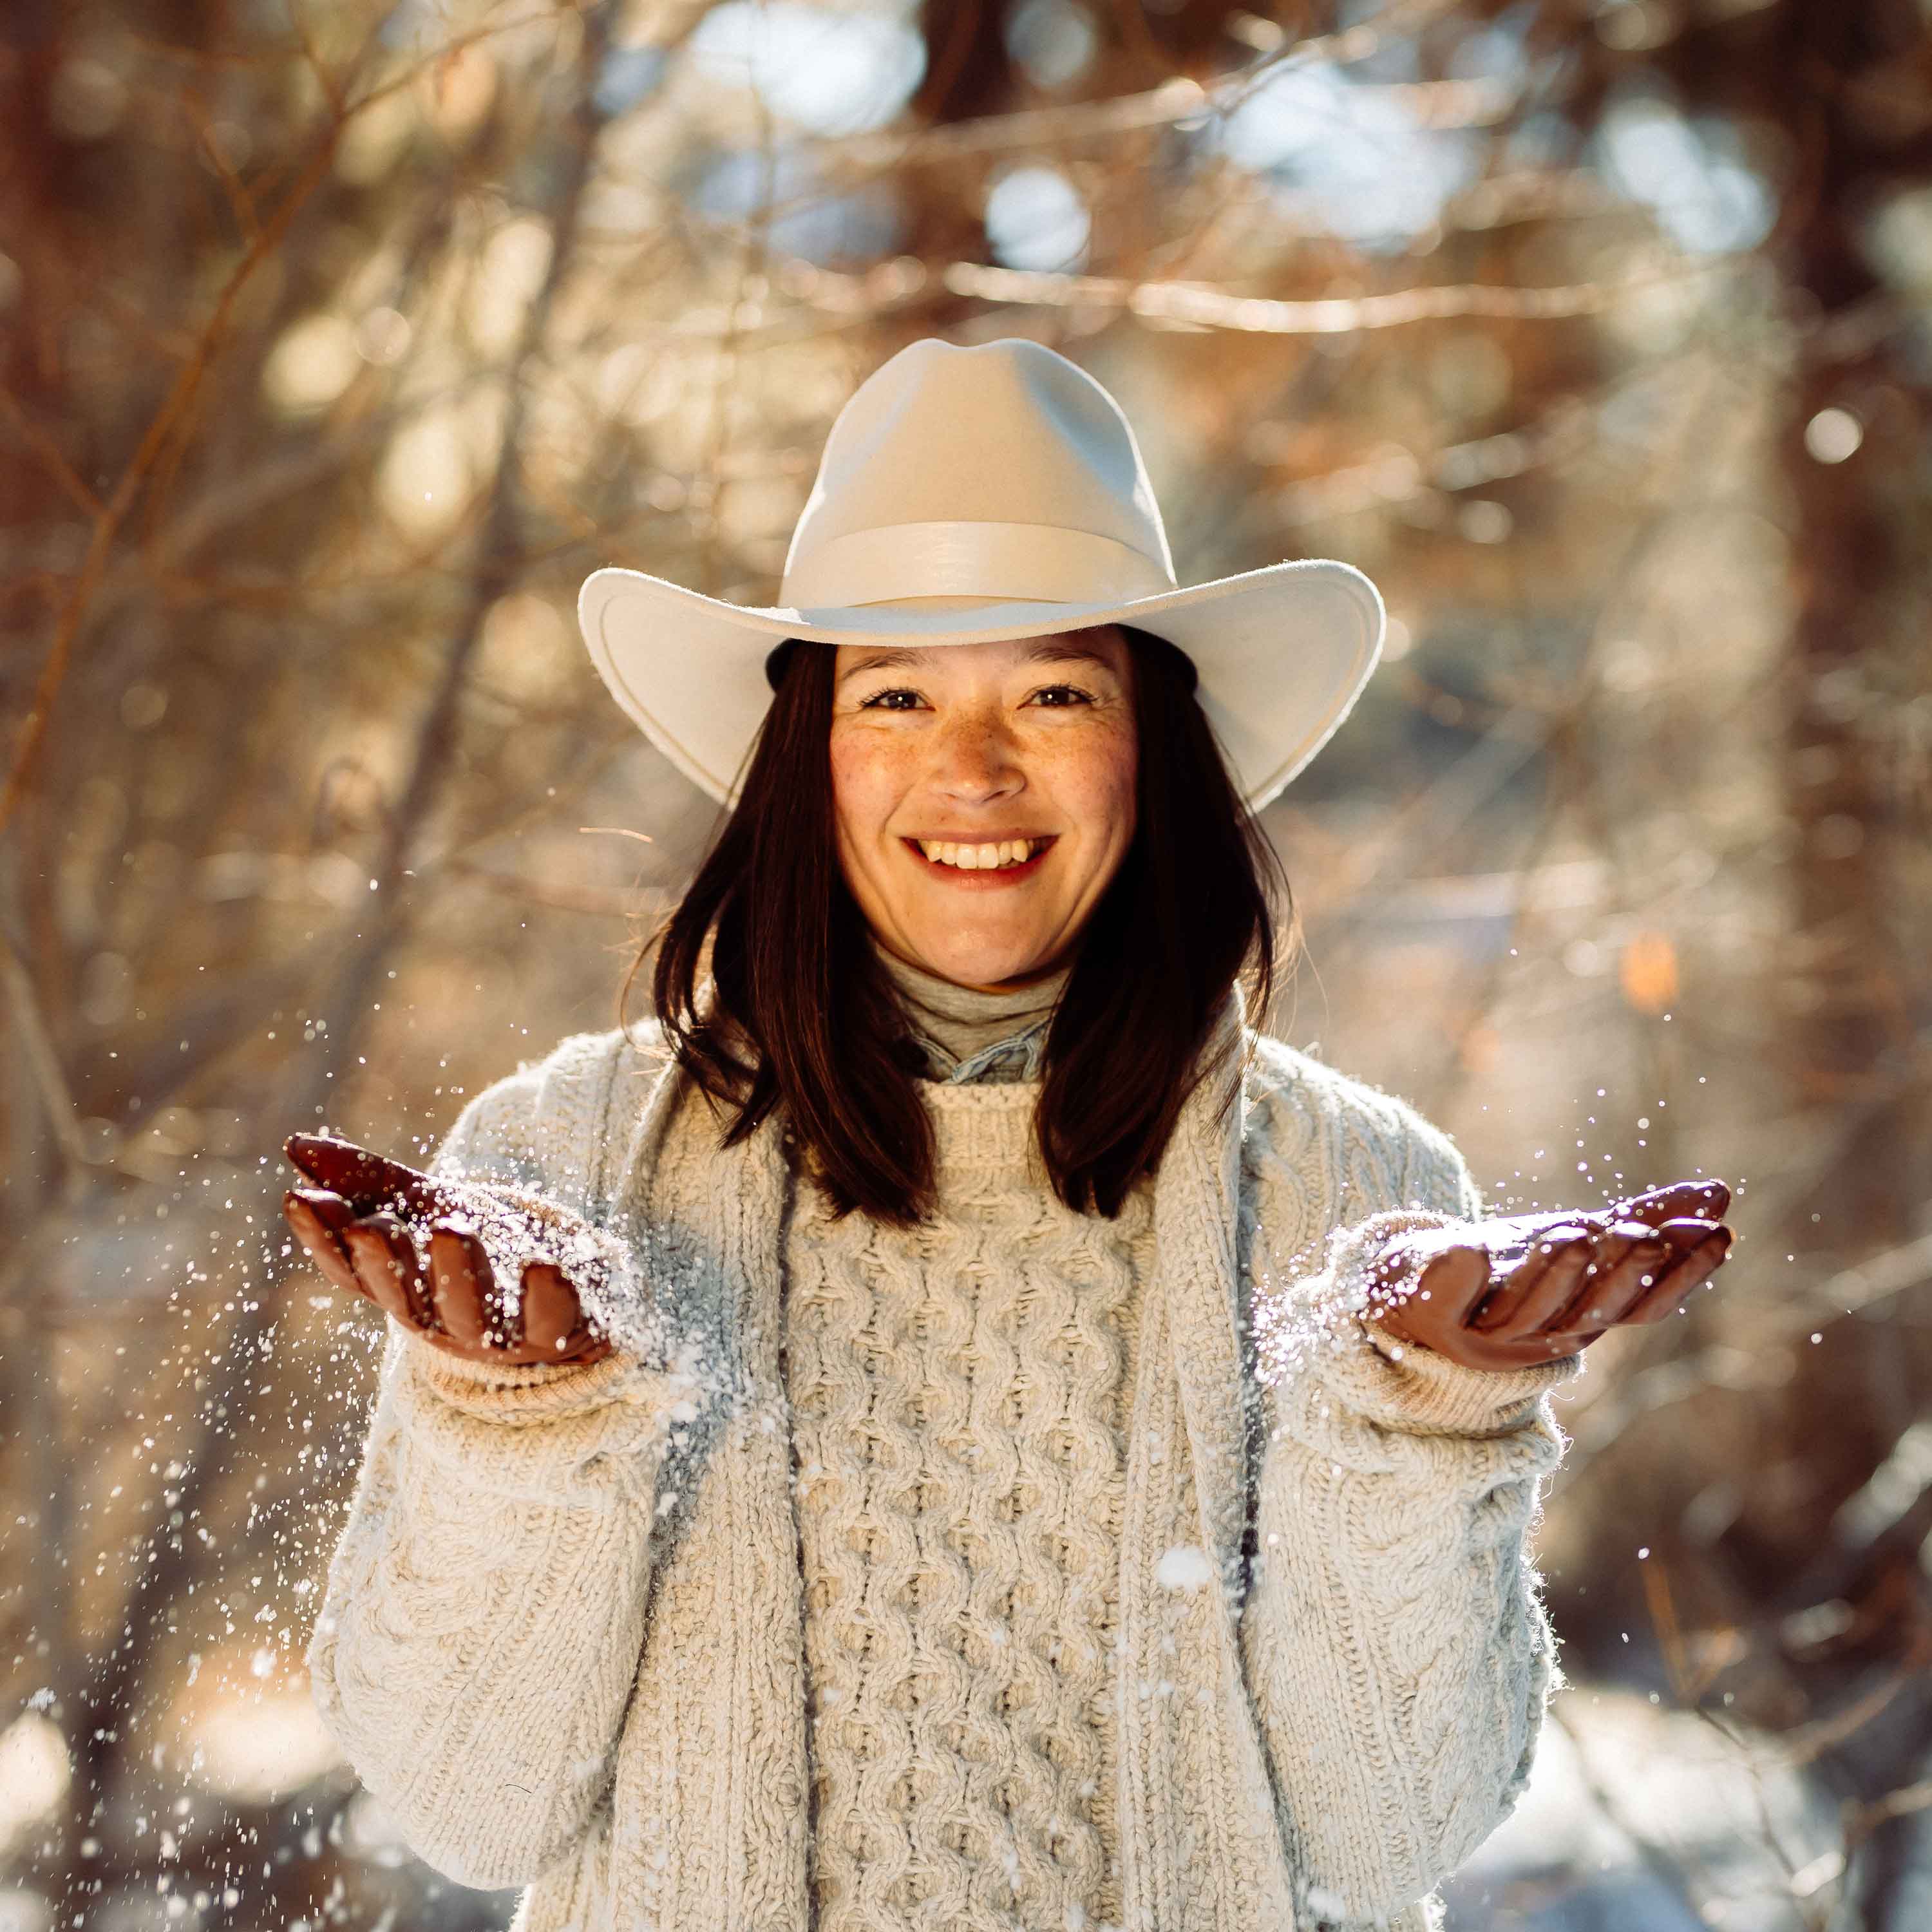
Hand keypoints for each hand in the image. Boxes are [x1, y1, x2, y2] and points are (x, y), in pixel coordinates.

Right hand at [282, 1132, 612, 1366]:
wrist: (578, 1281)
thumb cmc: (489, 1243)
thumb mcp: (430, 1204)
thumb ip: (369, 1180)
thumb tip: (294, 1144)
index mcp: (405, 1286)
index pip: (351, 1270)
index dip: (323, 1239)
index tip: (301, 1198)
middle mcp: (443, 1317)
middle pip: (405, 1298)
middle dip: (385, 1262)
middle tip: (373, 1226)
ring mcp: (500, 1332)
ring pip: (470, 1314)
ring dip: (458, 1273)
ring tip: (451, 1230)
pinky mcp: (558, 1330)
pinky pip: (550, 1320)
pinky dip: (547, 1296)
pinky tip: (545, 1266)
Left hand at [1361, 1179, 1733, 1373]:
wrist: (1412, 1288)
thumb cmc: (1508, 1265)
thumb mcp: (1580, 1238)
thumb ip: (1647, 1219)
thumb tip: (1720, 1193)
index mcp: (1584, 1314)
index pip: (1644, 1304)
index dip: (1682, 1274)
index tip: (1718, 1235)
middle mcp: (1542, 1331)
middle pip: (1588, 1310)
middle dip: (1617, 1273)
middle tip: (1640, 1235)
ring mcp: (1484, 1329)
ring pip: (1525, 1311)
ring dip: (1551, 1274)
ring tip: (1572, 1232)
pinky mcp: (1430, 1314)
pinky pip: (1444, 1300)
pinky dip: (1457, 1275)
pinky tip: (1468, 1246)